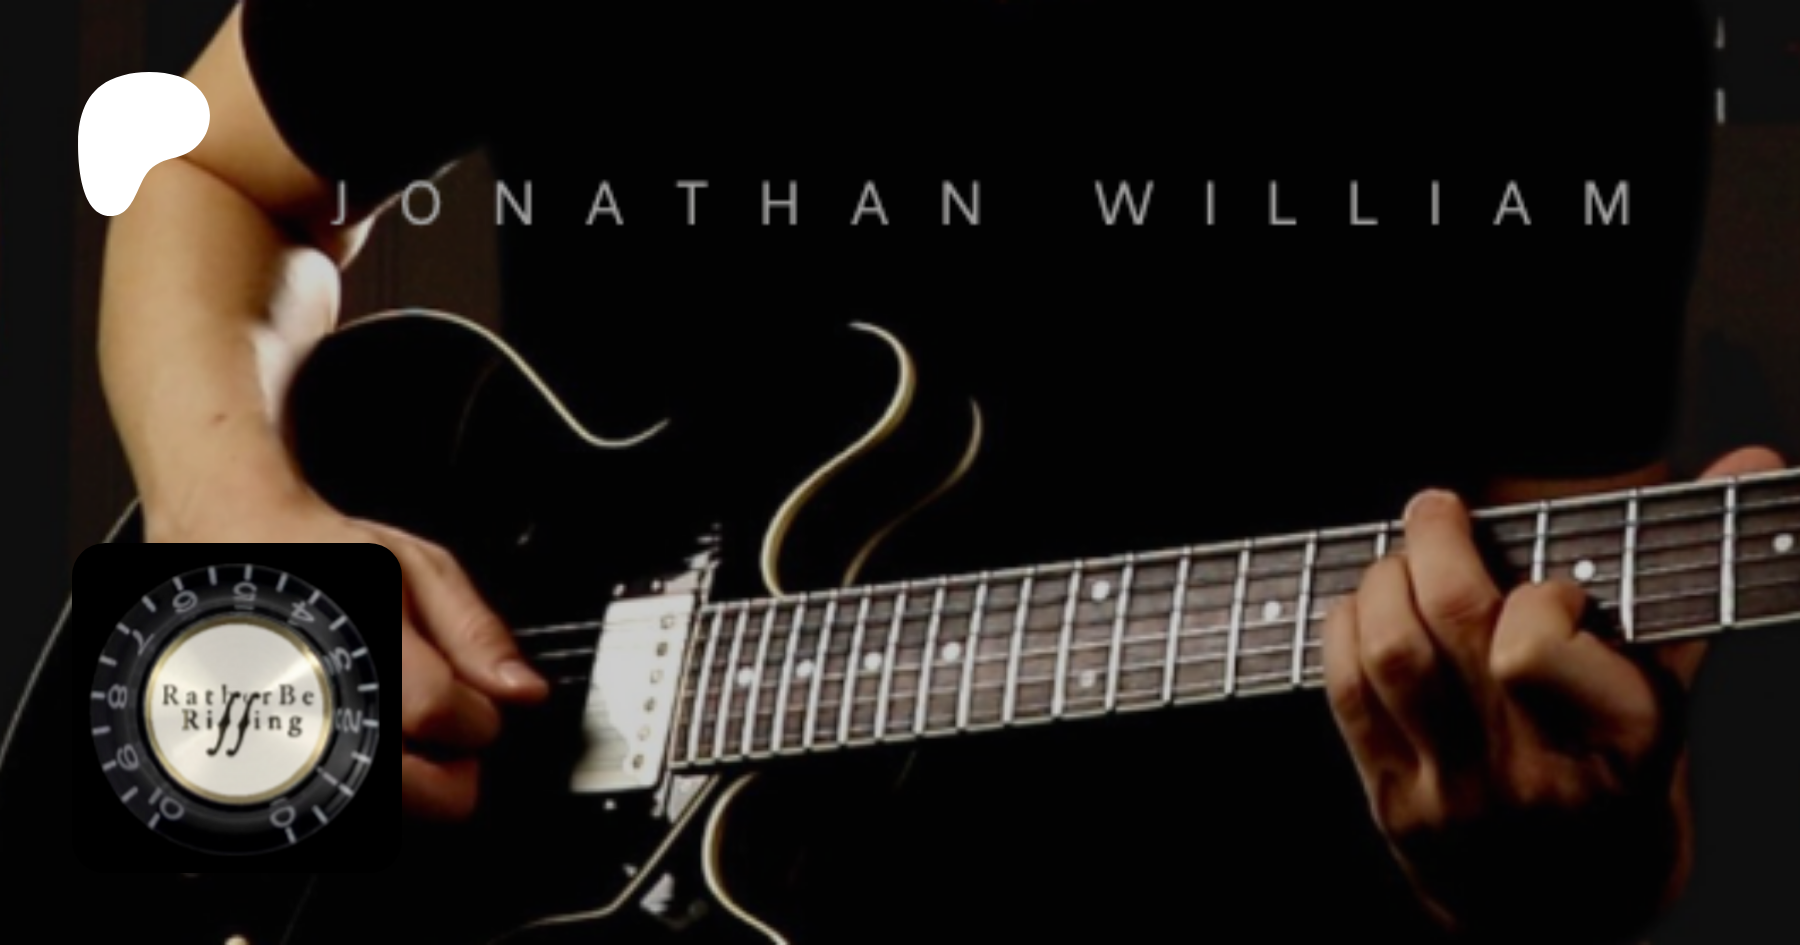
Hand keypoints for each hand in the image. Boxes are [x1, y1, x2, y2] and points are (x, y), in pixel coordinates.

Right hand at [146, 486, 548, 820]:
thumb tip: (523, 691)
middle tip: (449, 736)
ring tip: (398, 731)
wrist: (232, 547)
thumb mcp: (419, 568)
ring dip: (408, 783)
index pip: (447, 717)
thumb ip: (477, 633)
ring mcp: (281, 740)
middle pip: (417, 792)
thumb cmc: (324, 553)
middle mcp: (321, 700)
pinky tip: (358, 739)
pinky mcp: (259, 768)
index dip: (481, 718)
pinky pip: (333, 808)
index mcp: (367, 646)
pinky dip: (361, 784)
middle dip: (455, 773)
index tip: (478, 706)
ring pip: (380, 812)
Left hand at [1323, 446, 1784, 941]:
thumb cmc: (1620, 779)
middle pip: (1452, 626)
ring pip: (1392, 653)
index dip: (1537, 596)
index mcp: (1620, 741)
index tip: (1549, 589)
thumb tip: (1754, 456)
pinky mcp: (1395, 804)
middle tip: (1438, 508)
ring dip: (1383, 582)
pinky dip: (1346, 630)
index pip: (1537, 646)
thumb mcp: (1670, 693)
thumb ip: (1691, 576)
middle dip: (1434, 542)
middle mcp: (1534, 773)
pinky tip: (1365, 608)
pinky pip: (1349, 693)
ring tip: (1400, 559)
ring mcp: (1458, 794)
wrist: (1571, 912)